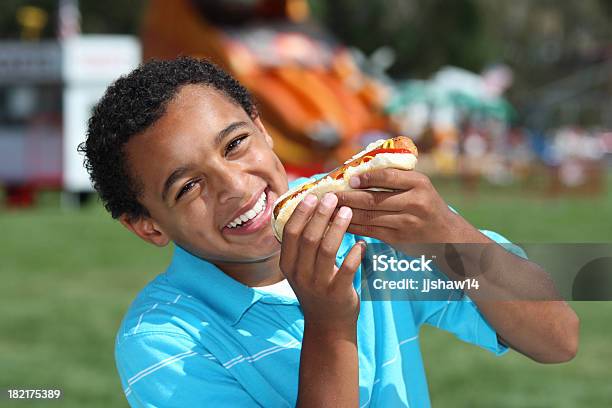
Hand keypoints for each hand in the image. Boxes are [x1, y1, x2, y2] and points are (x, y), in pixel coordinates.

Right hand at [279, 192, 365, 329]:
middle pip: (308, 237)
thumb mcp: (301, 269)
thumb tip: (312, 207)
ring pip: (327, 249)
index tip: (313, 195)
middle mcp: (300, 274)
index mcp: (288, 264)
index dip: (301, 212)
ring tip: (348, 212)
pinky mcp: (338, 293)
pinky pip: (348, 268)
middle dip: (321, 214)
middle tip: (333, 198)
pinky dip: (356, 253)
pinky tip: (362, 243)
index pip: (290, 233)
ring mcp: (318, 285)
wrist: (328, 327)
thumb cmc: (317, 289)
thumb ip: (302, 244)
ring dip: (339, 228)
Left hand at [335, 169, 486, 244]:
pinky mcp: (399, 239)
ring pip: (370, 217)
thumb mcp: (420, 185)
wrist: (447, 234)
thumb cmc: (426, 203)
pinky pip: (371, 231)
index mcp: (419, 183)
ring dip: (346, 213)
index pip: (388, 177)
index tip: (350, 179)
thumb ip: (396, 177)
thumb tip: (358, 170)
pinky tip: (340, 223)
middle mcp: (415, 202)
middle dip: (348, 197)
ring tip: (329, 209)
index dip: (367, 178)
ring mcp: (407, 222)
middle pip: (374, 199)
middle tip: (329, 195)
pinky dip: (353, 227)